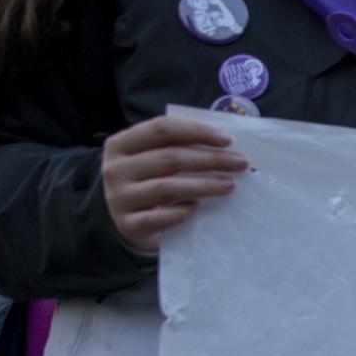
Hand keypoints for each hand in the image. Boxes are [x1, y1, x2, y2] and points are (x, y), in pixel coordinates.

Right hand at [102, 117, 249, 251]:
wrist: (126, 223)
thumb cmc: (148, 183)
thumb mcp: (153, 161)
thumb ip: (177, 148)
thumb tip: (224, 145)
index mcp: (121, 144)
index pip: (161, 129)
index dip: (196, 131)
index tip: (227, 140)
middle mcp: (115, 169)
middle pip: (169, 158)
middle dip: (210, 159)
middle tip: (240, 163)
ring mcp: (119, 198)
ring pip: (167, 187)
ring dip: (203, 185)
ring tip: (230, 185)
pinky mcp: (129, 225)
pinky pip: (159, 218)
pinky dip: (181, 213)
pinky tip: (197, 209)